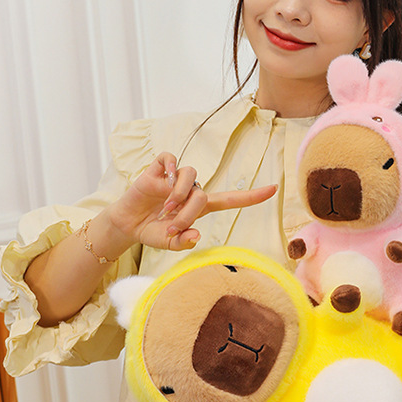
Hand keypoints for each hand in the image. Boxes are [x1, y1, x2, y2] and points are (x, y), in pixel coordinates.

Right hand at [106, 152, 276, 251]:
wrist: (127, 225)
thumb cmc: (152, 231)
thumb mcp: (169, 243)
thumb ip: (183, 242)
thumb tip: (196, 235)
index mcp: (199, 207)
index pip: (231, 199)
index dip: (252, 196)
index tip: (275, 189)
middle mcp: (190, 190)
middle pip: (202, 194)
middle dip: (187, 214)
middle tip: (170, 228)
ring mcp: (174, 179)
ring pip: (190, 174)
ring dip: (178, 194)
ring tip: (164, 209)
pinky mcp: (158, 170)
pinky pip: (170, 158)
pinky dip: (168, 168)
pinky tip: (160, 180)